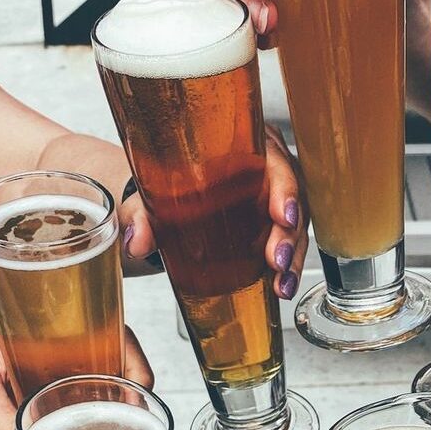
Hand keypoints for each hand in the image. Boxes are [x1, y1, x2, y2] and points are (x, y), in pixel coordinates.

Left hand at [120, 125, 308, 299]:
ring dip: (292, 255)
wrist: (153, 206)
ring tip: (281, 284)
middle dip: (288, 232)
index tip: (282, 215)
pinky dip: (287, 266)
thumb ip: (136, 213)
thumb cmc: (155, 188)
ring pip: (294, 223)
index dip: (284, 187)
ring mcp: (267, 197)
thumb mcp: (144, 196)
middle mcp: (260, 166)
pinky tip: (282, 286)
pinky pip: (286, 241)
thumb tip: (138, 239)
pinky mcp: (267, 224)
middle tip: (276, 260)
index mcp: (237, 143)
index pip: (272, 157)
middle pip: (289, 195)